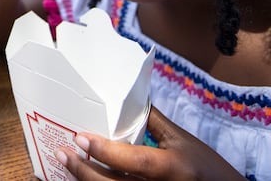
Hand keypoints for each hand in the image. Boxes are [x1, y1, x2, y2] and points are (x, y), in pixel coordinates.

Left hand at [55, 107, 244, 180]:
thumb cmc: (207, 169)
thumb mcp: (184, 142)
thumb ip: (155, 122)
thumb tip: (129, 99)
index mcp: (173, 167)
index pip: (135, 162)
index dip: (105, 151)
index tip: (80, 138)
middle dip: (83, 171)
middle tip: (63, 153)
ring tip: (67, 165)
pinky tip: (83, 180)